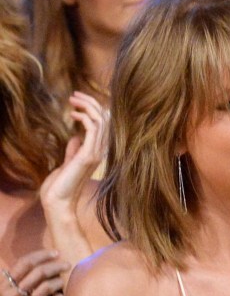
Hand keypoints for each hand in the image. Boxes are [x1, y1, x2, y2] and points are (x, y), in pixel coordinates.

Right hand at [0, 251, 67, 295]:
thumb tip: (50, 257)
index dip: (42, 255)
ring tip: (61, 284)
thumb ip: (25, 278)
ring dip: (59, 283)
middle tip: (66, 265)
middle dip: (56, 266)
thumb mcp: (14, 295)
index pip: (24, 263)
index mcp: (4, 288)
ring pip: (47, 288)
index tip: (56, 253)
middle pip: (38, 273)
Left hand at [39, 92, 107, 215]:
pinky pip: (93, 129)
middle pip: (105, 118)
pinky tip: (72, 115)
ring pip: (101, 121)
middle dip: (91, 102)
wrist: (58, 201)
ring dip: (87, 106)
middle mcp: (101, 151)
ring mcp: (97, 153)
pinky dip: (84, 117)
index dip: (94, 109)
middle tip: (75, 95)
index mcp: (98, 151)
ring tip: (73, 100)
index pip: (104, 124)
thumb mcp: (68, 162)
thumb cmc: (60, 185)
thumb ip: (74, 149)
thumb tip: (76, 137)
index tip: (79, 101)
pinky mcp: (89, 155)